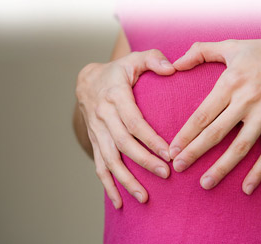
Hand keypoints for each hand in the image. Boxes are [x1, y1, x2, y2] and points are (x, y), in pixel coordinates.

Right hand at [76, 50, 175, 207]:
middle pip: (123, 144)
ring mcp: (97, 131)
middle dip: (144, 162)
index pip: (134, 121)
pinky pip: (99, 166)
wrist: (88, 81)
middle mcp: (103, 116)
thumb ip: (154, 59)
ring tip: (144, 197)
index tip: (169, 153)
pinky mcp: (95, 142)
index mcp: (115, 95)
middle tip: (166, 175)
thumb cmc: (119, 71)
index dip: (151, 139)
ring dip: (126, 180)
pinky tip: (119, 202)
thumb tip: (172, 68)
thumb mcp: (135, 59)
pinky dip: (108, 185)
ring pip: (110, 160)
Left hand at [169, 33, 260, 194]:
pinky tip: (246, 188)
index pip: (203, 114)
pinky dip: (259, 171)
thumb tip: (174, 63)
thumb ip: (201, 51)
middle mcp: (248, 100)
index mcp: (231, 82)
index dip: (186, 134)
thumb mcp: (232, 46)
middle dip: (194, 152)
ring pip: (241, 146)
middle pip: (216, 132)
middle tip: (177, 167)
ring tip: (205, 184)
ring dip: (222, 167)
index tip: (171, 149)